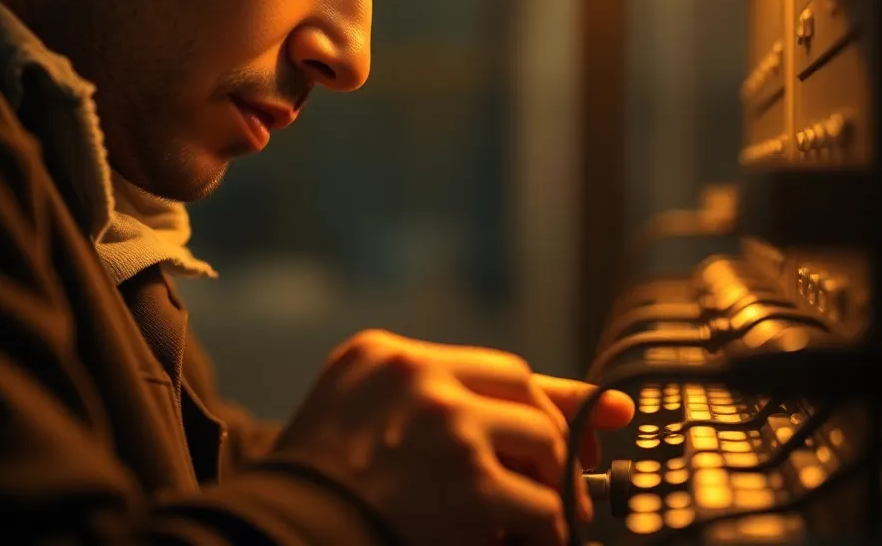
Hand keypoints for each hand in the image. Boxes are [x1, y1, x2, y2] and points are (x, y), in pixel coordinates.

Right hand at [269, 330, 634, 545]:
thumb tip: (513, 415)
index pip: (488, 364)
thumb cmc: (310, 493)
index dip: (548, 393)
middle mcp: (418, 376)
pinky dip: (550, 533)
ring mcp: (448, 426)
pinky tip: (537, 544)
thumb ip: (421, 406)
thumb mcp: (352, 421)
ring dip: (556, 487)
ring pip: (542, 440)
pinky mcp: (471, 485)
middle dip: (562, 433)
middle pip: (521, 391)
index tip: (602, 410)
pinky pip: (541, 507)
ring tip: (552, 522)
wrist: (279, 538)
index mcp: (383, 356)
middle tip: (577, 478)